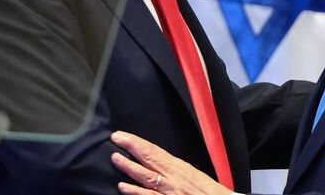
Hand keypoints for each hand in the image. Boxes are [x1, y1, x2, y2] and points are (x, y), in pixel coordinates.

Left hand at [110, 131, 232, 194]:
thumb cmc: (209, 192)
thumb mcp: (192, 175)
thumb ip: (175, 169)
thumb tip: (158, 162)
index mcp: (179, 167)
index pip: (154, 150)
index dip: (136, 142)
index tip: (122, 135)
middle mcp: (173, 177)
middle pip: (149, 158)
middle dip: (131, 147)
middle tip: (115, 139)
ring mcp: (169, 191)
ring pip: (146, 177)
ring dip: (129, 167)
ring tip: (115, 159)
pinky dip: (135, 191)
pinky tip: (123, 187)